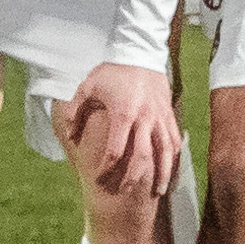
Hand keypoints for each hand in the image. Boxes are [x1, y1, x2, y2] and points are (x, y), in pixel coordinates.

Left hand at [61, 61, 182, 197]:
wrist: (140, 51)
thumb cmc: (112, 70)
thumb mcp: (87, 87)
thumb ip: (75, 111)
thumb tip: (70, 134)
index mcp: (123, 114)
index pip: (116, 150)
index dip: (107, 168)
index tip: (100, 178)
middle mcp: (144, 119)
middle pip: (142, 157)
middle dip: (133, 178)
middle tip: (125, 192)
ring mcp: (159, 117)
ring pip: (165, 152)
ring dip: (162, 173)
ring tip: (158, 191)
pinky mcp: (169, 113)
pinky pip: (174, 138)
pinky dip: (173, 156)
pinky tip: (171, 169)